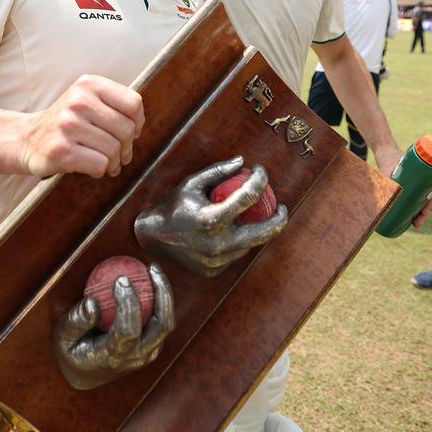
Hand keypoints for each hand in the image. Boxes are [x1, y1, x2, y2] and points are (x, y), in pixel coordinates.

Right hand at [20, 75, 143, 179]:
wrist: (26, 138)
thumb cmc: (66, 123)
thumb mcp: (88, 100)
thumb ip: (115, 106)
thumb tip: (138, 128)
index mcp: (88, 84)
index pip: (133, 104)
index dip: (138, 122)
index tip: (131, 132)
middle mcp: (77, 101)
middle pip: (126, 129)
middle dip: (127, 147)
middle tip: (120, 154)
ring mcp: (67, 125)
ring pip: (114, 149)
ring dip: (114, 162)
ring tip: (105, 162)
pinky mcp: (61, 150)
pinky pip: (100, 164)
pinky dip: (100, 170)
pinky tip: (90, 166)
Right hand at [53, 263, 173, 388]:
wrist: (85, 375)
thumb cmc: (71, 351)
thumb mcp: (63, 337)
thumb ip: (76, 321)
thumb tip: (92, 302)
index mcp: (112, 356)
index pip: (128, 330)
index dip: (128, 303)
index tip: (121, 279)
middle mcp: (135, 357)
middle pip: (161, 326)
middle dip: (161, 293)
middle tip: (152, 268)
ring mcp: (147, 353)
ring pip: (167, 323)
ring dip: (164, 294)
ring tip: (153, 269)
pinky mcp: (152, 347)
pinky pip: (162, 322)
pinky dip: (160, 299)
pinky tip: (150, 280)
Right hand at [134, 157, 287, 277]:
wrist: (149, 238)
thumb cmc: (172, 206)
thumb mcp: (191, 184)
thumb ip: (217, 171)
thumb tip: (242, 161)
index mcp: (212, 219)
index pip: (248, 196)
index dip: (259, 179)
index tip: (260, 171)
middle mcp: (218, 244)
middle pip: (263, 232)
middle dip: (279, 218)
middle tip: (282, 207)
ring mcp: (217, 261)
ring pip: (249, 244)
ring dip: (255, 229)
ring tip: (254, 216)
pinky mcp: (214, 270)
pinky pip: (235, 254)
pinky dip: (238, 241)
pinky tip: (233, 231)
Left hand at [376, 145, 431, 228]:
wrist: (385, 151)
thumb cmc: (389, 158)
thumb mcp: (387, 168)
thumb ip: (384, 179)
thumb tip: (384, 195)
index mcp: (422, 175)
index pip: (431, 192)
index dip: (429, 204)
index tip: (424, 212)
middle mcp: (420, 181)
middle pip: (426, 200)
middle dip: (423, 214)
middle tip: (416, 224)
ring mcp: (414, 185)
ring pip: (420, 201)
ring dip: (418, 213)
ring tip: (414, 224)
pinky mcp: (406, 188)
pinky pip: (412, 199)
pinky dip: (412, 209)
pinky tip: (409, 219)